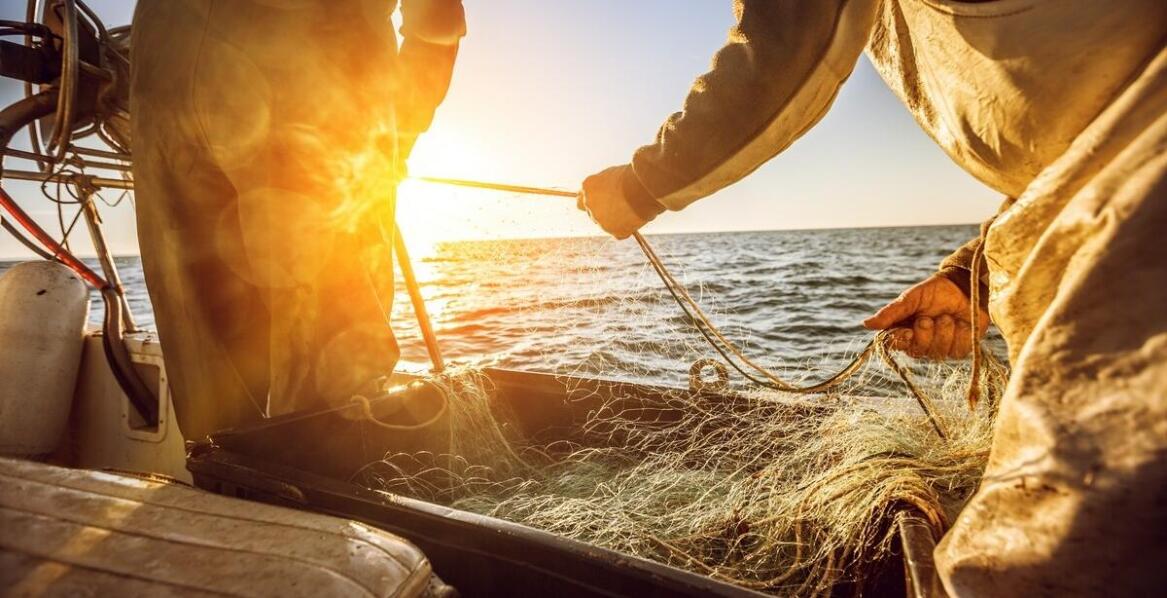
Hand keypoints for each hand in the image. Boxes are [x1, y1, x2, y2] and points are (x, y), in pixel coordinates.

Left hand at [577, 165, 651, 238]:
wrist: (645, 187)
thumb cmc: (633, 176)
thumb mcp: (613, 175)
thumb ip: (602, 186)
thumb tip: (603, 192)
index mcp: (588, 187)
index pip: (581, 199)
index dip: (593, 201)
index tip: (602, 201)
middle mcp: (589, 204)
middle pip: (591, 213)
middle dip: (603, 211)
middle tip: (620, 206)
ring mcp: (600, 220)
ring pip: (606, 224)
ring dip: (615, 220)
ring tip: (632, 209)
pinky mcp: (614, 231)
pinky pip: (619, 233)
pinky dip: (626, 229)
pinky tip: (635, 219)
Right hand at [862, 273, 988, 359]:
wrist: (964, 286)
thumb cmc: (934, 291)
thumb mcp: (911, 298)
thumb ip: (891, 312)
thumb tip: (866, 324)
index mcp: (904, 332)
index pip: (895, 344)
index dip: (901, 340)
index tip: (907, 330)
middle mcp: (921, 344)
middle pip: (918, 351)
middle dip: (925, 333)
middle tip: (929, 317)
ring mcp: (940, 349)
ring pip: (939, 352)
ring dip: (944, 331)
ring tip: (948, 317)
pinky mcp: (960, 350)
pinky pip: (958, 350)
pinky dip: (960, 333)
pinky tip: (962, 322)